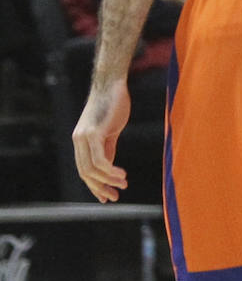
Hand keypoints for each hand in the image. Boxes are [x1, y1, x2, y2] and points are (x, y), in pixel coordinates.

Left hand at [72, 81, 130, 201]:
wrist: (113, 84)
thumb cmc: (114, 103)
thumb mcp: (110, 130)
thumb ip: (107, 148)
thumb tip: (108, 168)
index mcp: (81, 141)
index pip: (84, 170)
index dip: (95, 186)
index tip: (108, 196)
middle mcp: (78, 140)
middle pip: (85, 173)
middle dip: (100, 188)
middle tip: (116, 196)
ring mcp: (84, 137)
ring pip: (92, 169)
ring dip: (108, 181)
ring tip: (124, 184)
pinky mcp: (93, 133)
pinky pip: (99, 160)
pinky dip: (110, 171)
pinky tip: (121, 174)